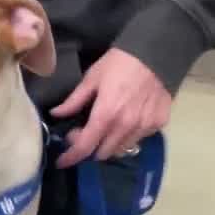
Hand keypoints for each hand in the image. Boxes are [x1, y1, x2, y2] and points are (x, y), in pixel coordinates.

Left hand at [50, 48, 171, 167]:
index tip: (61, 161)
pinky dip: (128, 136)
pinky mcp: (158, 124)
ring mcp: (144, 127)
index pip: (85, 147)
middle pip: (102, 153)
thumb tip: (57, 114)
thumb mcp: (92, 78)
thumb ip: (74, 100)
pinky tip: (126, 121)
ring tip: (105, 128)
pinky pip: (139, 139)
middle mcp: (125, 127)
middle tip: (84, 132)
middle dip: (90, 147)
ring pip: (121, 149)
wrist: (157, 52)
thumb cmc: (120, 63)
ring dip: (109, 144)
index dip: (71, 157)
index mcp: (105, 115)